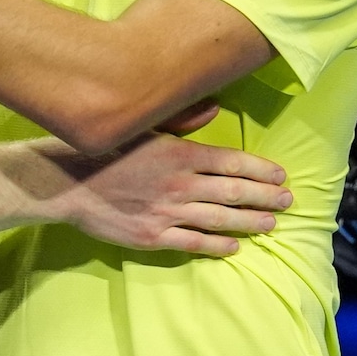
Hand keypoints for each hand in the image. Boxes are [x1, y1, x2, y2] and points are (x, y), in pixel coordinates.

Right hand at [40, 133, 291, 256]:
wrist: (67, 183)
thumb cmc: (107, 150)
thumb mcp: (145, 127)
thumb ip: (183, 120)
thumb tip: (216, 109)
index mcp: (179, 154)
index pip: (231, 162)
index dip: (260, 170)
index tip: (281, 176)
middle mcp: (179, 184)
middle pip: (233, 192)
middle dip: (265, 197)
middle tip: (288, 202)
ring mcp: (167, 212)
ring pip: (219, 219)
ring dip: (249, 222)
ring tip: (271, 224)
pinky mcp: (152, 236)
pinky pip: (192, 242)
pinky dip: (216, 245)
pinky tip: (234, 246)